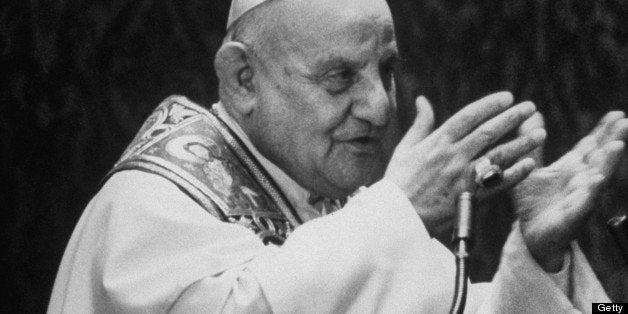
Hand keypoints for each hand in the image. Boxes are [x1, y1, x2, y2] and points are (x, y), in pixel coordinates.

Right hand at [385, 92, 545, 241]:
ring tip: (540, 133)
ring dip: (521, 143)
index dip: (490, 105)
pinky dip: (516, 173)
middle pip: (489, 132)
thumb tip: (423, 100)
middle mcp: (453, 156)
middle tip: (530, 107)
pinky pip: (498, 183)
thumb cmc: (399, 181)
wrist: (397, 216)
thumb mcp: (405, 148)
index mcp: (438, 142)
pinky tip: (531, 164)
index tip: (507, 97)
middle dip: (512, 117)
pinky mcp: (470, 197)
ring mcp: (463, 177)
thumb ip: (420, 124)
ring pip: (499, 155)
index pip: (469, 116)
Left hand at [514, 111, 627, 271]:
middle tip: (625, 123)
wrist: (530, 236)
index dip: (603, 130)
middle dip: (613, 141)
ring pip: (597, 179)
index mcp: (572, 168)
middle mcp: (581, 181)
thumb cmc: (533, 202)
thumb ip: (531, 143)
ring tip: (616, 146)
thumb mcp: (528, 168)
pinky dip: (590, 193)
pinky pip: (583, 205)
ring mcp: (580, 199)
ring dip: (607, 163)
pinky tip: (596, 180)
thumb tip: (532, 114)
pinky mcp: (572, 218)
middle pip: (600, 158)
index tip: (616, 114)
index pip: (591, 146)